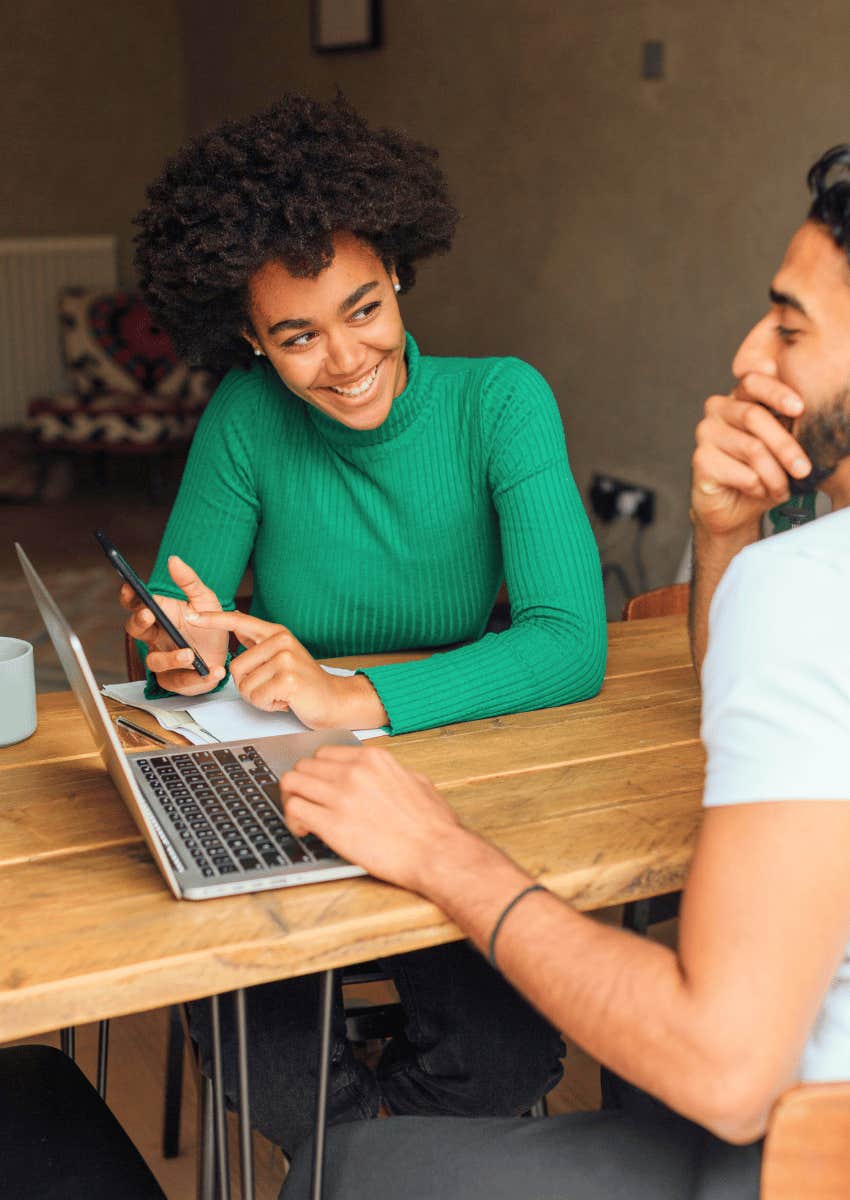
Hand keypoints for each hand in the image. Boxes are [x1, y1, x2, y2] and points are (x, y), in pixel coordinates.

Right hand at [120, 555, 227, 695]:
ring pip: (154, 661)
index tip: (129, 586)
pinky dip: (195, 679)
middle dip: (139, 621)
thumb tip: (173, 559)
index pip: (135, 604)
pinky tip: (212, 671)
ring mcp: (162, 659)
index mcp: (159, 615)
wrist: (225, 654)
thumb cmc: (209, 625)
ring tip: (190, 654)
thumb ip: (189, 581)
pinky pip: (178, 682)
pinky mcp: (174, 680)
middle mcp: (155, 637)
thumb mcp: (205, 600)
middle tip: (149, 614)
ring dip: (171, 657)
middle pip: (135, 629)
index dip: (128, 596)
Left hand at [185, 609, 387, 729]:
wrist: (333, 700)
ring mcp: (285, 659)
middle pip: (235, 667)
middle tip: (272, 687)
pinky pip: (257, 698)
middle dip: (249, 686)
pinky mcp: (288, 679)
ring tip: (281, 693)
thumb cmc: (304, 682)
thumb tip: (236, 626)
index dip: (212, 619)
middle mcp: (280, 641)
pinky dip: (268, 706)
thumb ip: (258, 642)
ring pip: (245, 686)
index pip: (238, 621)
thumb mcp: (281, 656)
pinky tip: (285, 700)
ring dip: (260, 698)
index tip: (191, 615)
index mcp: (276, 633)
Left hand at [281, 745, 463, 890]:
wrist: (436, 853)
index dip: (319, 772)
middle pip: (305, 765)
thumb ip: (394, 773)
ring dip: (291, 799)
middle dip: (302, 784)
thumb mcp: (418, 782)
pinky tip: (304, 830)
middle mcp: (354, 771)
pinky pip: (294, 809)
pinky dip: (292, 819)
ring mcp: (341, 795)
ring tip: (301, 816)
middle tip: (307, 802)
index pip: (326, 754)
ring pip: (291, 782)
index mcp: (373, 759)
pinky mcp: (332, 824)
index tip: (320, 785)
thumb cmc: (433, 825)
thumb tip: (384, 776)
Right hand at [691, 373, 811, 538]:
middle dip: (785, 446)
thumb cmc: (760, 473)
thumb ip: (787, 425)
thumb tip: (807, 417)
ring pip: (752, 448)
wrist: (734, 509)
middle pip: (754, 416)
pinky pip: (742, 472)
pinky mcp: (701, 460)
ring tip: (782, 489)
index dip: (777, 392)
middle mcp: (718, 410)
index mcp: (739, 398)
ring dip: (774, 475)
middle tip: (803, 469)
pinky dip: (759, 487)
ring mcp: (706, 433)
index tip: (800, 409)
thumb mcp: (780, 445)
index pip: (753, 381)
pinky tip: (758, 492)